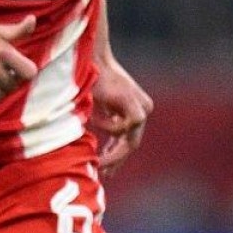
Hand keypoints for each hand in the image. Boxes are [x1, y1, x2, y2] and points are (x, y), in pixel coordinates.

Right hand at [89, 57, 152, 175]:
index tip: (104, 169)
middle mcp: (143, 109)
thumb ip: (102, 123)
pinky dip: (107, 127)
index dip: (116, 156)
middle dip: (116, 160)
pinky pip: (122, 129)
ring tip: (97, 160)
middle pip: (132, 144)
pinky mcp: (137, 108)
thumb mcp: (96, 108)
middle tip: (103, 173)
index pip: (129, 140)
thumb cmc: (89, 80)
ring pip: (130, 141)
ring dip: (112, 150)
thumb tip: (95, 149)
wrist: (92, 59)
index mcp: (135, 110)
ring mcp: (143, 109)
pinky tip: (94, 118)